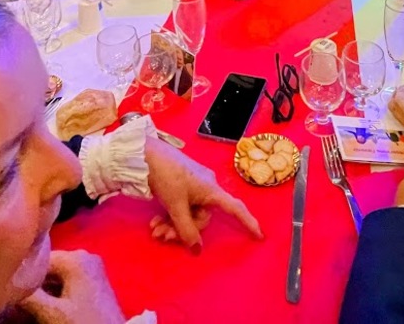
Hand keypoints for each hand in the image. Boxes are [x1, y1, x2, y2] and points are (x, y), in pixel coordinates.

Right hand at [17, 251, 125, 323]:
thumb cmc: (83, 323)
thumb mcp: (51, 312)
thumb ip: (28, 296)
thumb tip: (6, 283)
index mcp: (75, 257)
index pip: (37, 257)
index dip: (21, 273)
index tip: (10, 289)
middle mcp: (84, 256)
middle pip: (47, 266)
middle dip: (32, 283)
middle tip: (18, 300)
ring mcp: (92, 268)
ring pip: (56, 275)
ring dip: (42, 290)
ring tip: (29, 306)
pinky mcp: (94, 281)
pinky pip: (67, 282)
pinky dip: (55, 293)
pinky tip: (46, 307)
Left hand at [143, 137, 261, 251]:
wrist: (144, 154)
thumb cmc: (165, 175)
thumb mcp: (175, 205)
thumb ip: (186, 228)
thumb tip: (197, 250)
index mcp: (211, 190)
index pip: (234, 208)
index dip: (248, 222)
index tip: (260, 236)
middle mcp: (206, 187)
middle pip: (202, 217)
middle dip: (183, 230)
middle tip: (162, 236)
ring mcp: (193, 186)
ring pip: (189, 213)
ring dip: (173, 225)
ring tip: (155, 230)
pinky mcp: (181, 184)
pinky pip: (181, 206)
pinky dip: (170, 216)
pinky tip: (155, 221)